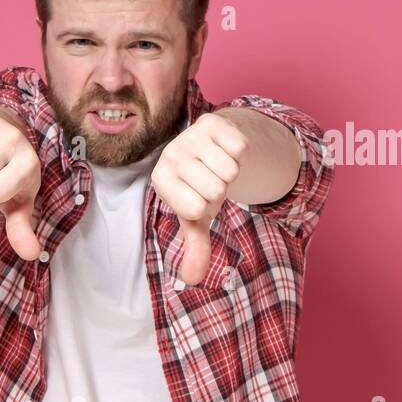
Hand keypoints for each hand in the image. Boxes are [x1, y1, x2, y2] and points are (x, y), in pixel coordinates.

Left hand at [151, 112, 246, 284]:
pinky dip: (240, 152)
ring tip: (217, 166)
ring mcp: (189, 136)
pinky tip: (226, 150)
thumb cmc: (198, 186)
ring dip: (232, 170)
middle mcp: (170, 156)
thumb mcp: (196, 217)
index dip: (207, 205)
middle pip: (216, 187)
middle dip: (221, 188)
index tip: (199, 197)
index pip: (196, 207)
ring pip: (230, 168)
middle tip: (210, 179)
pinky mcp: (211, 121)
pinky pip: (239, 146)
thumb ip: (195, 247)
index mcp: (161, 181)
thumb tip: (192, 280)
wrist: (209, 147)